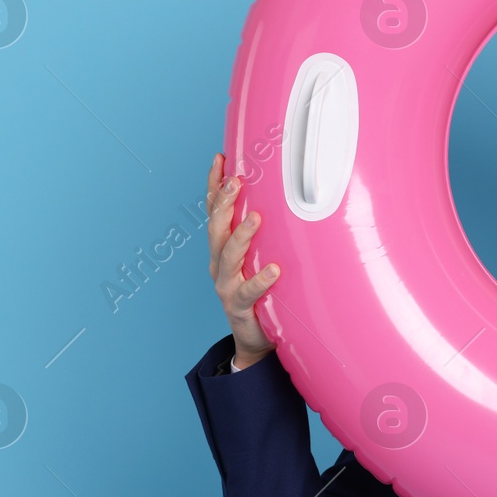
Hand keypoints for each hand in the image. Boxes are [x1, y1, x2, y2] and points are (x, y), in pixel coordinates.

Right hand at [206, 152, 279, 368]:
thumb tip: (282, 197)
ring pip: (229, 257)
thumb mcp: (256, 257)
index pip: (214, 211)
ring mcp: (226, 285)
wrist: (253, 338)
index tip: (220, 158)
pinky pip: (249, 292)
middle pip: (216, 228)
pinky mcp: (239, 306)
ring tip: (256, 218)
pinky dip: (260, 280)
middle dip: (225, 203)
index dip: (215, 185)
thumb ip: (263, 233)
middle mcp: (219, 264)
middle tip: (236, 180)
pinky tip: (274, 269)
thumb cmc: (259, 291)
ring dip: (241, 236)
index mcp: (221, 249)